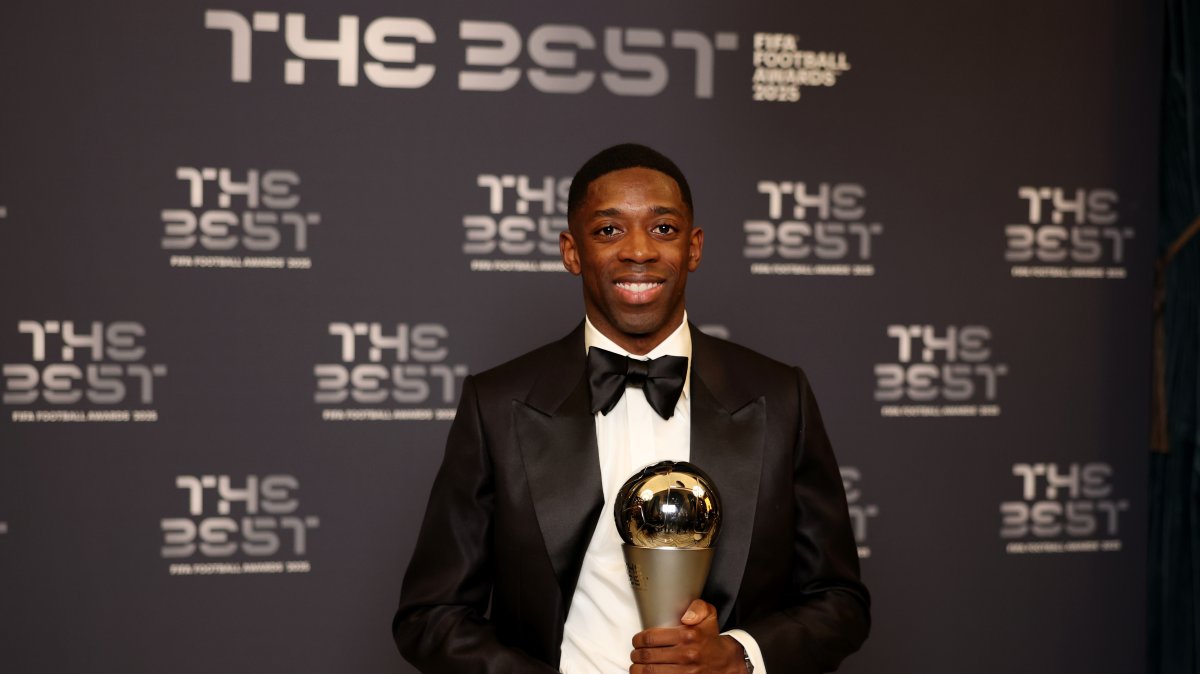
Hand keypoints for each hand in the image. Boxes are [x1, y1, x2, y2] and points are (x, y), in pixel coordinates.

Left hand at [629, 599, 747, 672]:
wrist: (726, 662)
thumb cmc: (711, 639)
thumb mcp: (709, 616)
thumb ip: (698, 607)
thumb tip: (686, 616)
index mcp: (688, 636)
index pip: (652, 638)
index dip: (638, 639)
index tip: (637, 640)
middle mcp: (686, 655)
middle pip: (647, 656)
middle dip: (636, 655)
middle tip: (635, 653)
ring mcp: (685, 672)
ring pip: (650, 672)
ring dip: (638, 669)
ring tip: (636, 665)